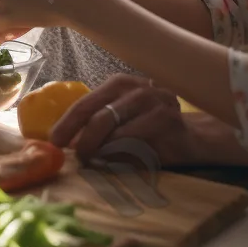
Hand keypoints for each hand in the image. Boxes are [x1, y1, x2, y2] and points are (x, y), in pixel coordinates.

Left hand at [49, 73, 197, 166]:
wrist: (193, 136)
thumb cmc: (149, 128)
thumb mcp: (121, 118)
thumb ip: (97, 123)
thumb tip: (65, 141)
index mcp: (118, 84)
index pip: (85, 103)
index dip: (67, 123)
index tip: (54, 141)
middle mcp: (136, 88)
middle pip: (99, 115)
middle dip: (83, 140)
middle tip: (77, 158)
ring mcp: (154, 102)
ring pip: (117, 129)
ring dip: (101, 150)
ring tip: (95, 162)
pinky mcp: (169, 120)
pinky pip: (139, 142)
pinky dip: (123, 155)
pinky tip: (118, 162)